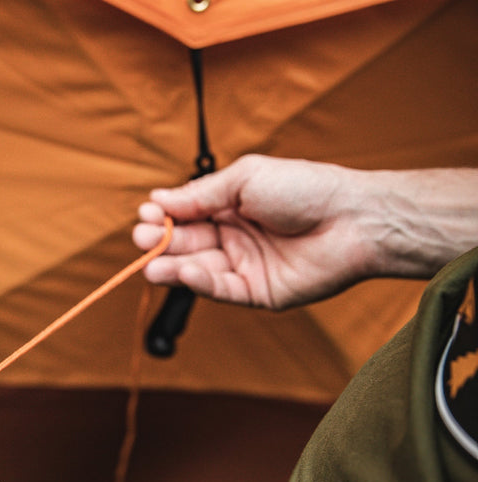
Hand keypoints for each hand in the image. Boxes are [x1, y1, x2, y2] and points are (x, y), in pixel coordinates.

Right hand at [134, 154, 387, 308]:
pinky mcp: (256, 293)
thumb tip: (157, 199)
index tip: (145, 215)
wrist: (352, 219)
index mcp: (230, 206)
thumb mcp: (244, 179)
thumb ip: (200, 194)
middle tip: (139, 240)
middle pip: (187, 244)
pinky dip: (200, 283)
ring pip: (198, 270)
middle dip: (160, 243)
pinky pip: (221, 290)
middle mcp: (233, 237)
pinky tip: (185, 272)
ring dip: (172, 268)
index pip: (185, 215)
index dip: (163, 217)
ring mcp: (244, 266)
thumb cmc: (305, 189)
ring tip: (149, 265)